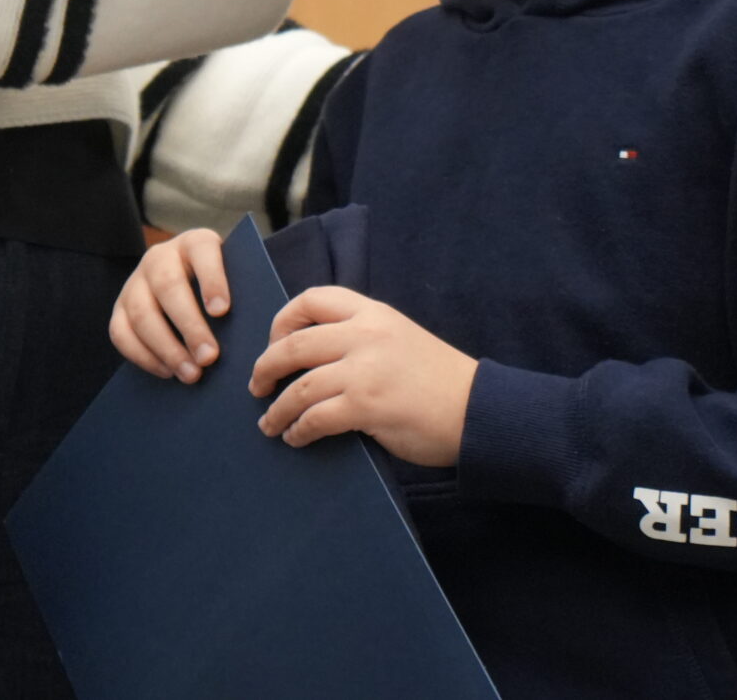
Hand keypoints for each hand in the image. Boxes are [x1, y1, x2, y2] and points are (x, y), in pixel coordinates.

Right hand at [110, 228, 230, 382]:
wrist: (187, 288)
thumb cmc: (221, 290)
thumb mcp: (233, 280)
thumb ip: (241, 297)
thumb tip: (251, 333)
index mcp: (195, 243)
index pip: (202, 250)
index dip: (211, 279)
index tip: (222, 311)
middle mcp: (160, 257)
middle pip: (168, 287)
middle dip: (189, 326)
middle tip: (210, 357)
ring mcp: (135, 281)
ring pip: (141, 313)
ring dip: (167, 348)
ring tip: (191, 374)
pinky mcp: (119, 307)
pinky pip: (121, 332)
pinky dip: (143, 356)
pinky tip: (168, 372)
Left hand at [249, 286, 475, 465]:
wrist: (479, 411)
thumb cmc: (440, 381)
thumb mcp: (399, 339)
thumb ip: (361, 339)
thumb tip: (313, 361)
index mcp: (373, 313)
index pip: (313, 298)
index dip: (283, 319)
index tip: (274, 341)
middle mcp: (365, 335)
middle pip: (294, 343)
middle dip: (266, 366)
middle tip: (257, 386)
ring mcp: (365, 370)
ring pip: (299, 385)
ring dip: (276, 408)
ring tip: (268, 423)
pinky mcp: (367, 406)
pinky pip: (315, 418)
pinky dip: (298, 429)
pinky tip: (294, 437)